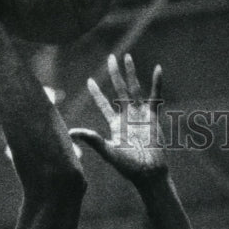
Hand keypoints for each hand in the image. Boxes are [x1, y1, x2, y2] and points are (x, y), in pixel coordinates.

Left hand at [70, 54, 166, 180]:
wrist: (148, 172)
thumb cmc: (128, 166)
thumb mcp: (108, 151)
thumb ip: (92, 139)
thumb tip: (71, 132)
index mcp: (116, 124)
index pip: (104, 104)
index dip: (97, 93)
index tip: (90, 81)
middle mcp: (127, 116)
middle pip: (119, 90)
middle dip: (114, 74)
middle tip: (110, 57)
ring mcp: (140, 115)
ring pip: (134, 89)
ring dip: (131, 72)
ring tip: (127, 56)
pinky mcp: (152, 117)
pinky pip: (155, 96)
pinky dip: (156, 83)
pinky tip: (157, 69)